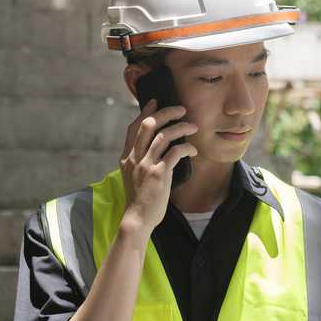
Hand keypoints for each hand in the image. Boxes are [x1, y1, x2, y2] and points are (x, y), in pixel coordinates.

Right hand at [119, 98, 198, 230]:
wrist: (137, 218)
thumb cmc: (138, 200)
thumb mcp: (131, 177)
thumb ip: (138, 162)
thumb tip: (152, 149)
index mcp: (127, 157)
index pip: (134, 127)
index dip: (145, 112)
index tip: (155, 102)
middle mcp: (134, 157)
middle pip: (149, 124)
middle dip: (166, 112)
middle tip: (181, 109)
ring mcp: (146, 165)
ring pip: (164, 135)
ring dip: (181, 127)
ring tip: (193, 126)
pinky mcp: (159, 174)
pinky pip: (176, 152)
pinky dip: (187, 147)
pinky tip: (193, 150)